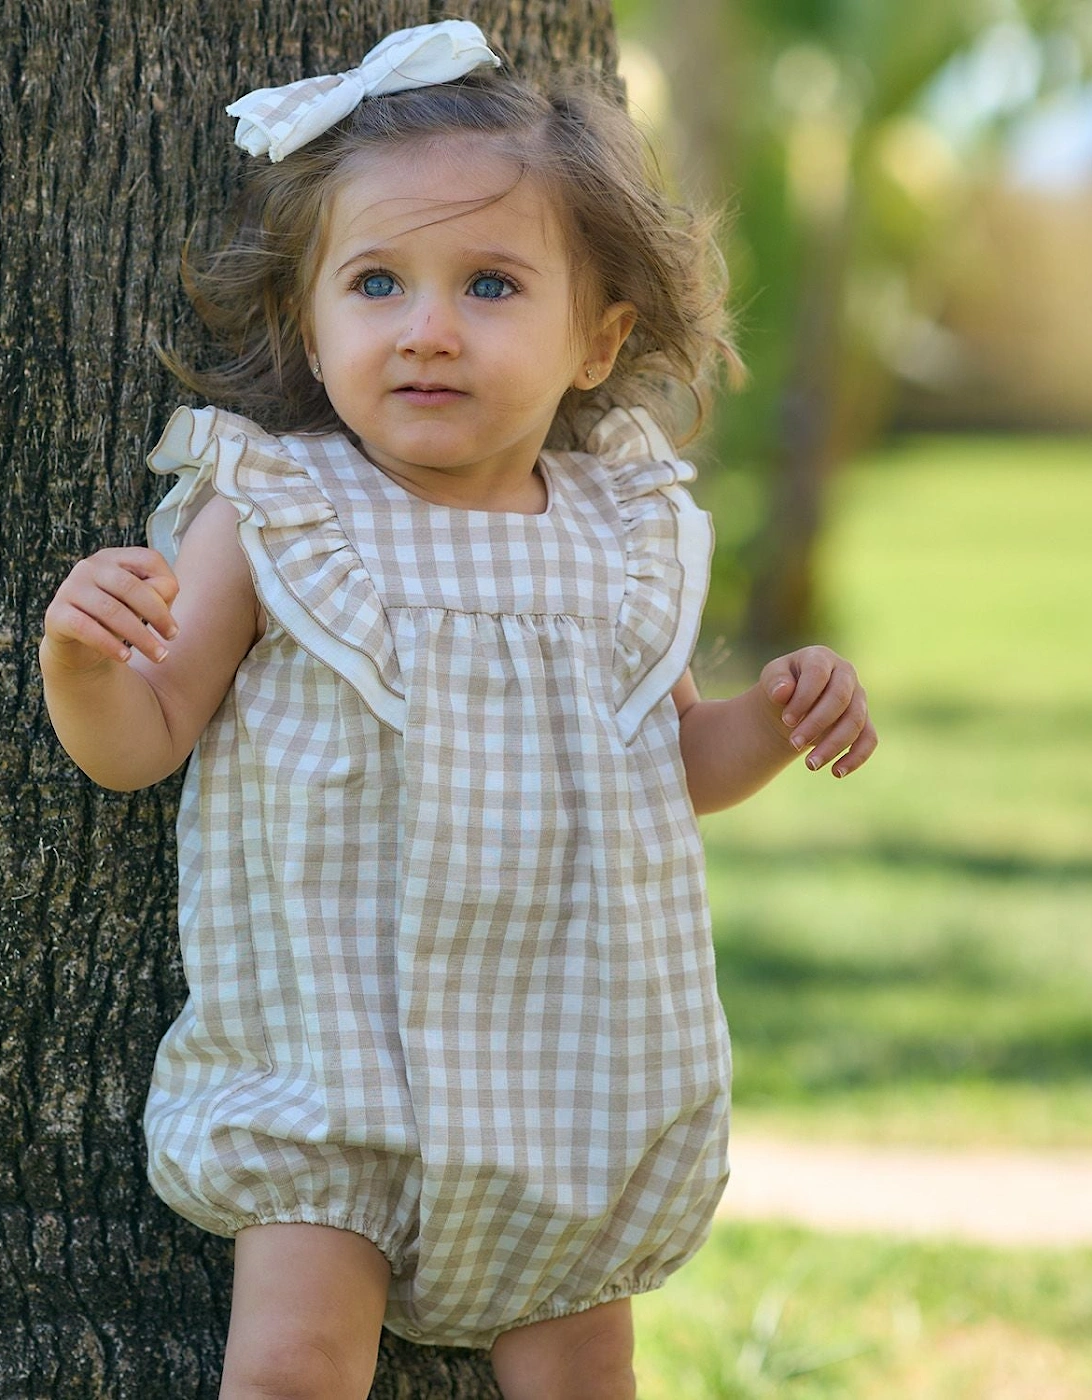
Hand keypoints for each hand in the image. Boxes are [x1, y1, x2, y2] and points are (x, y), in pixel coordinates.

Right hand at [42, 547, 179, 670]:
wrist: (80, 648)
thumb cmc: (119, 622)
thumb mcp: (142, 607)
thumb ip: (158, 594)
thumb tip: (167, 590)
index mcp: (114, 558)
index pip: (148, 559)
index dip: (168, 585)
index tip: (176, 616)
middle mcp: (88, 567)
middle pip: (130, 586)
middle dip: (157, 615)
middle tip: (172, 638)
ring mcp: (69, 588)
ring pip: (111, 610)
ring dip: (141, 636)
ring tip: (158, 656)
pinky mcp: (56, 614)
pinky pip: (85, 627)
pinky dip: (109, 644)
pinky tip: (126, 658)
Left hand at [760, 645, 876, 777]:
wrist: (792, 704)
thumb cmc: (782, 687)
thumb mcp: (772, 678)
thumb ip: (775, 682)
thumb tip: (782, 693)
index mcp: (821, 658)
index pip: (818, 675)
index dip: (803, 698)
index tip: (786, 720)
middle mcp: (846, 674)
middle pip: (840, 699)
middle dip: (816, 724)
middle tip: (793, 744)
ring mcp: (858, 698)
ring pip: (855, 722)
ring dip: (833, 745)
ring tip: (810, 765)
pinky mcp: (864, 721)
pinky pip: (869, 739)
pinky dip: (856, 757)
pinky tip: (836, 772)